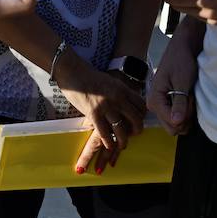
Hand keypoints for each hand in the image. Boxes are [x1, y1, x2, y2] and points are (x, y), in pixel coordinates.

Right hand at [54, 52, 145, 173]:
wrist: (74, 72)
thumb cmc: (91, 77)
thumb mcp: (112, 82)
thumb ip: (121, 93)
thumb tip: (128, 105)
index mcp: (123, 89)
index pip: (141, 105)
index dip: (142, 116)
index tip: (139, 120)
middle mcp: (117, 97)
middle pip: (135, 118)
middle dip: (137, 129)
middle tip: (135, 134)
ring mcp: (106, 106)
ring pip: (121, 128)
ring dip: (123, 140)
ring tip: (122, 144)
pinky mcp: (93, 113)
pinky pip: (104, 132)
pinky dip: (108, 142)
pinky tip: (109, 145)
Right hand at [145, 24, 201, 135]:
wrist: (183, 48)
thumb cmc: (182, 61)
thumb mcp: (183, 81)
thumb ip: (179, 102)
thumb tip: (177, 123)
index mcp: (154, 100)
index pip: (171, 124)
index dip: (185, 116)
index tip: (189, 98)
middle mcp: (155, 105)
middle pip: (173, 127)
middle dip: (186, 117)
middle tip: (190, 98)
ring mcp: (161, 105)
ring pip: (177, 124)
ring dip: (187, 114)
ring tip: (190, 95)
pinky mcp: (168, 104)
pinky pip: (179, 117)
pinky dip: (187, 110)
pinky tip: (189, 97)